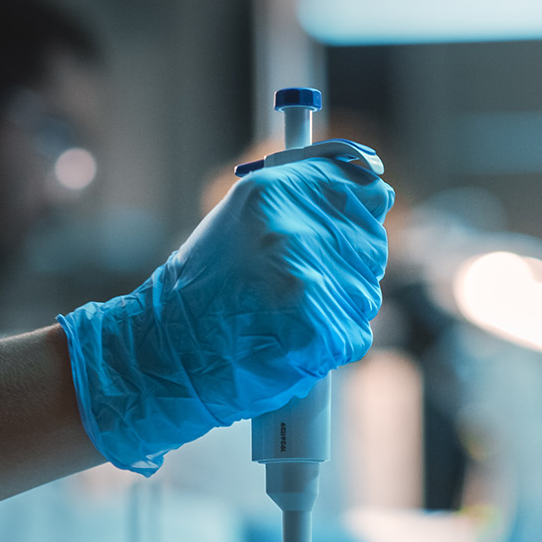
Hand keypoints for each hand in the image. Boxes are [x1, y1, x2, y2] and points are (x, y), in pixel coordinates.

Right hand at [57, 157, 392, 472]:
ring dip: (336, 310)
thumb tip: (377, 192)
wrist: (164, 355)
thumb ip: (302, 201)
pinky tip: (289, 344)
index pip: (360, 186)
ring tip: (283, 318)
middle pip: (368, 243)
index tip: (344, 229)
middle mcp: (294, 228)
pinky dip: (330, 347)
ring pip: (364, 293)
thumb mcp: (241, 221)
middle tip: (294, 290)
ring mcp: (309, 280)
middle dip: (344, 269)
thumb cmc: (201, 293)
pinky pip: (354, 335)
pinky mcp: (319, 328)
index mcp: (273, 191)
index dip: (359, 212)